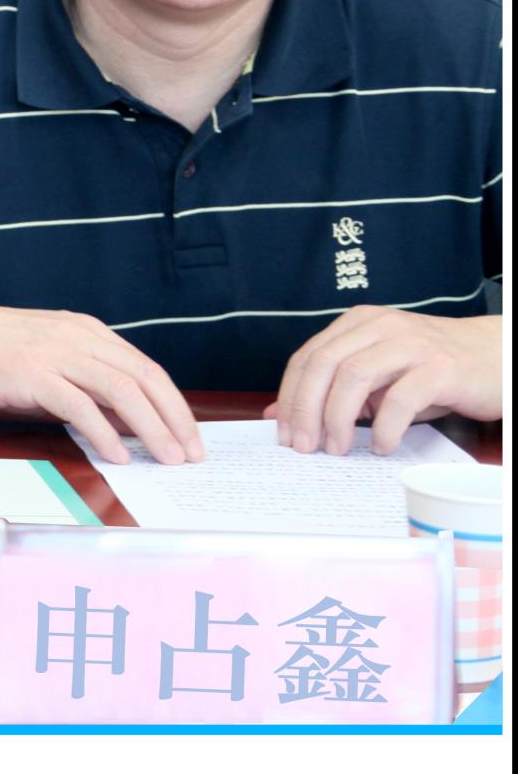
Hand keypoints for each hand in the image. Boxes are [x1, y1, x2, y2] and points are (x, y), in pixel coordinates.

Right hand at [0, 295, 202, 465]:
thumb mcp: (44, 359)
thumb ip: (82, 384)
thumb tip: (122, 424)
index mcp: (86, 332)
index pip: (147, 369)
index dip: (175, 406)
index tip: (189, 438)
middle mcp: (77, 337)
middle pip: (144, 378)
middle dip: (175, 420)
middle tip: (190, 456)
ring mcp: (54, 353)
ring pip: (120, 389)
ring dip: (150, 428)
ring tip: (165, 460)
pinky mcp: (29, 372)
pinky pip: (78, 404)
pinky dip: (103, 431)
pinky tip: (116, 454)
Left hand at [270, 308, 502, 454]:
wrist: (497, 357)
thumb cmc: (432, 371)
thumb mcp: (377, 378)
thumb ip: (330, 391)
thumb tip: (278, 416)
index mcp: (358, 325)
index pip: (307, 358)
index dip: (289, 397)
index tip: (283, 433)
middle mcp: (380, 327)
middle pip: (324, 364)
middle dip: (306, 409)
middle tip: (303, 446)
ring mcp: (411, 344)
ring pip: (354, 376)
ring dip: (337, 418)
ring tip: (337, 449)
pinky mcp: (440, 367)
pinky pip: (401, 398)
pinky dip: (384, 427)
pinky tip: (381, 445)